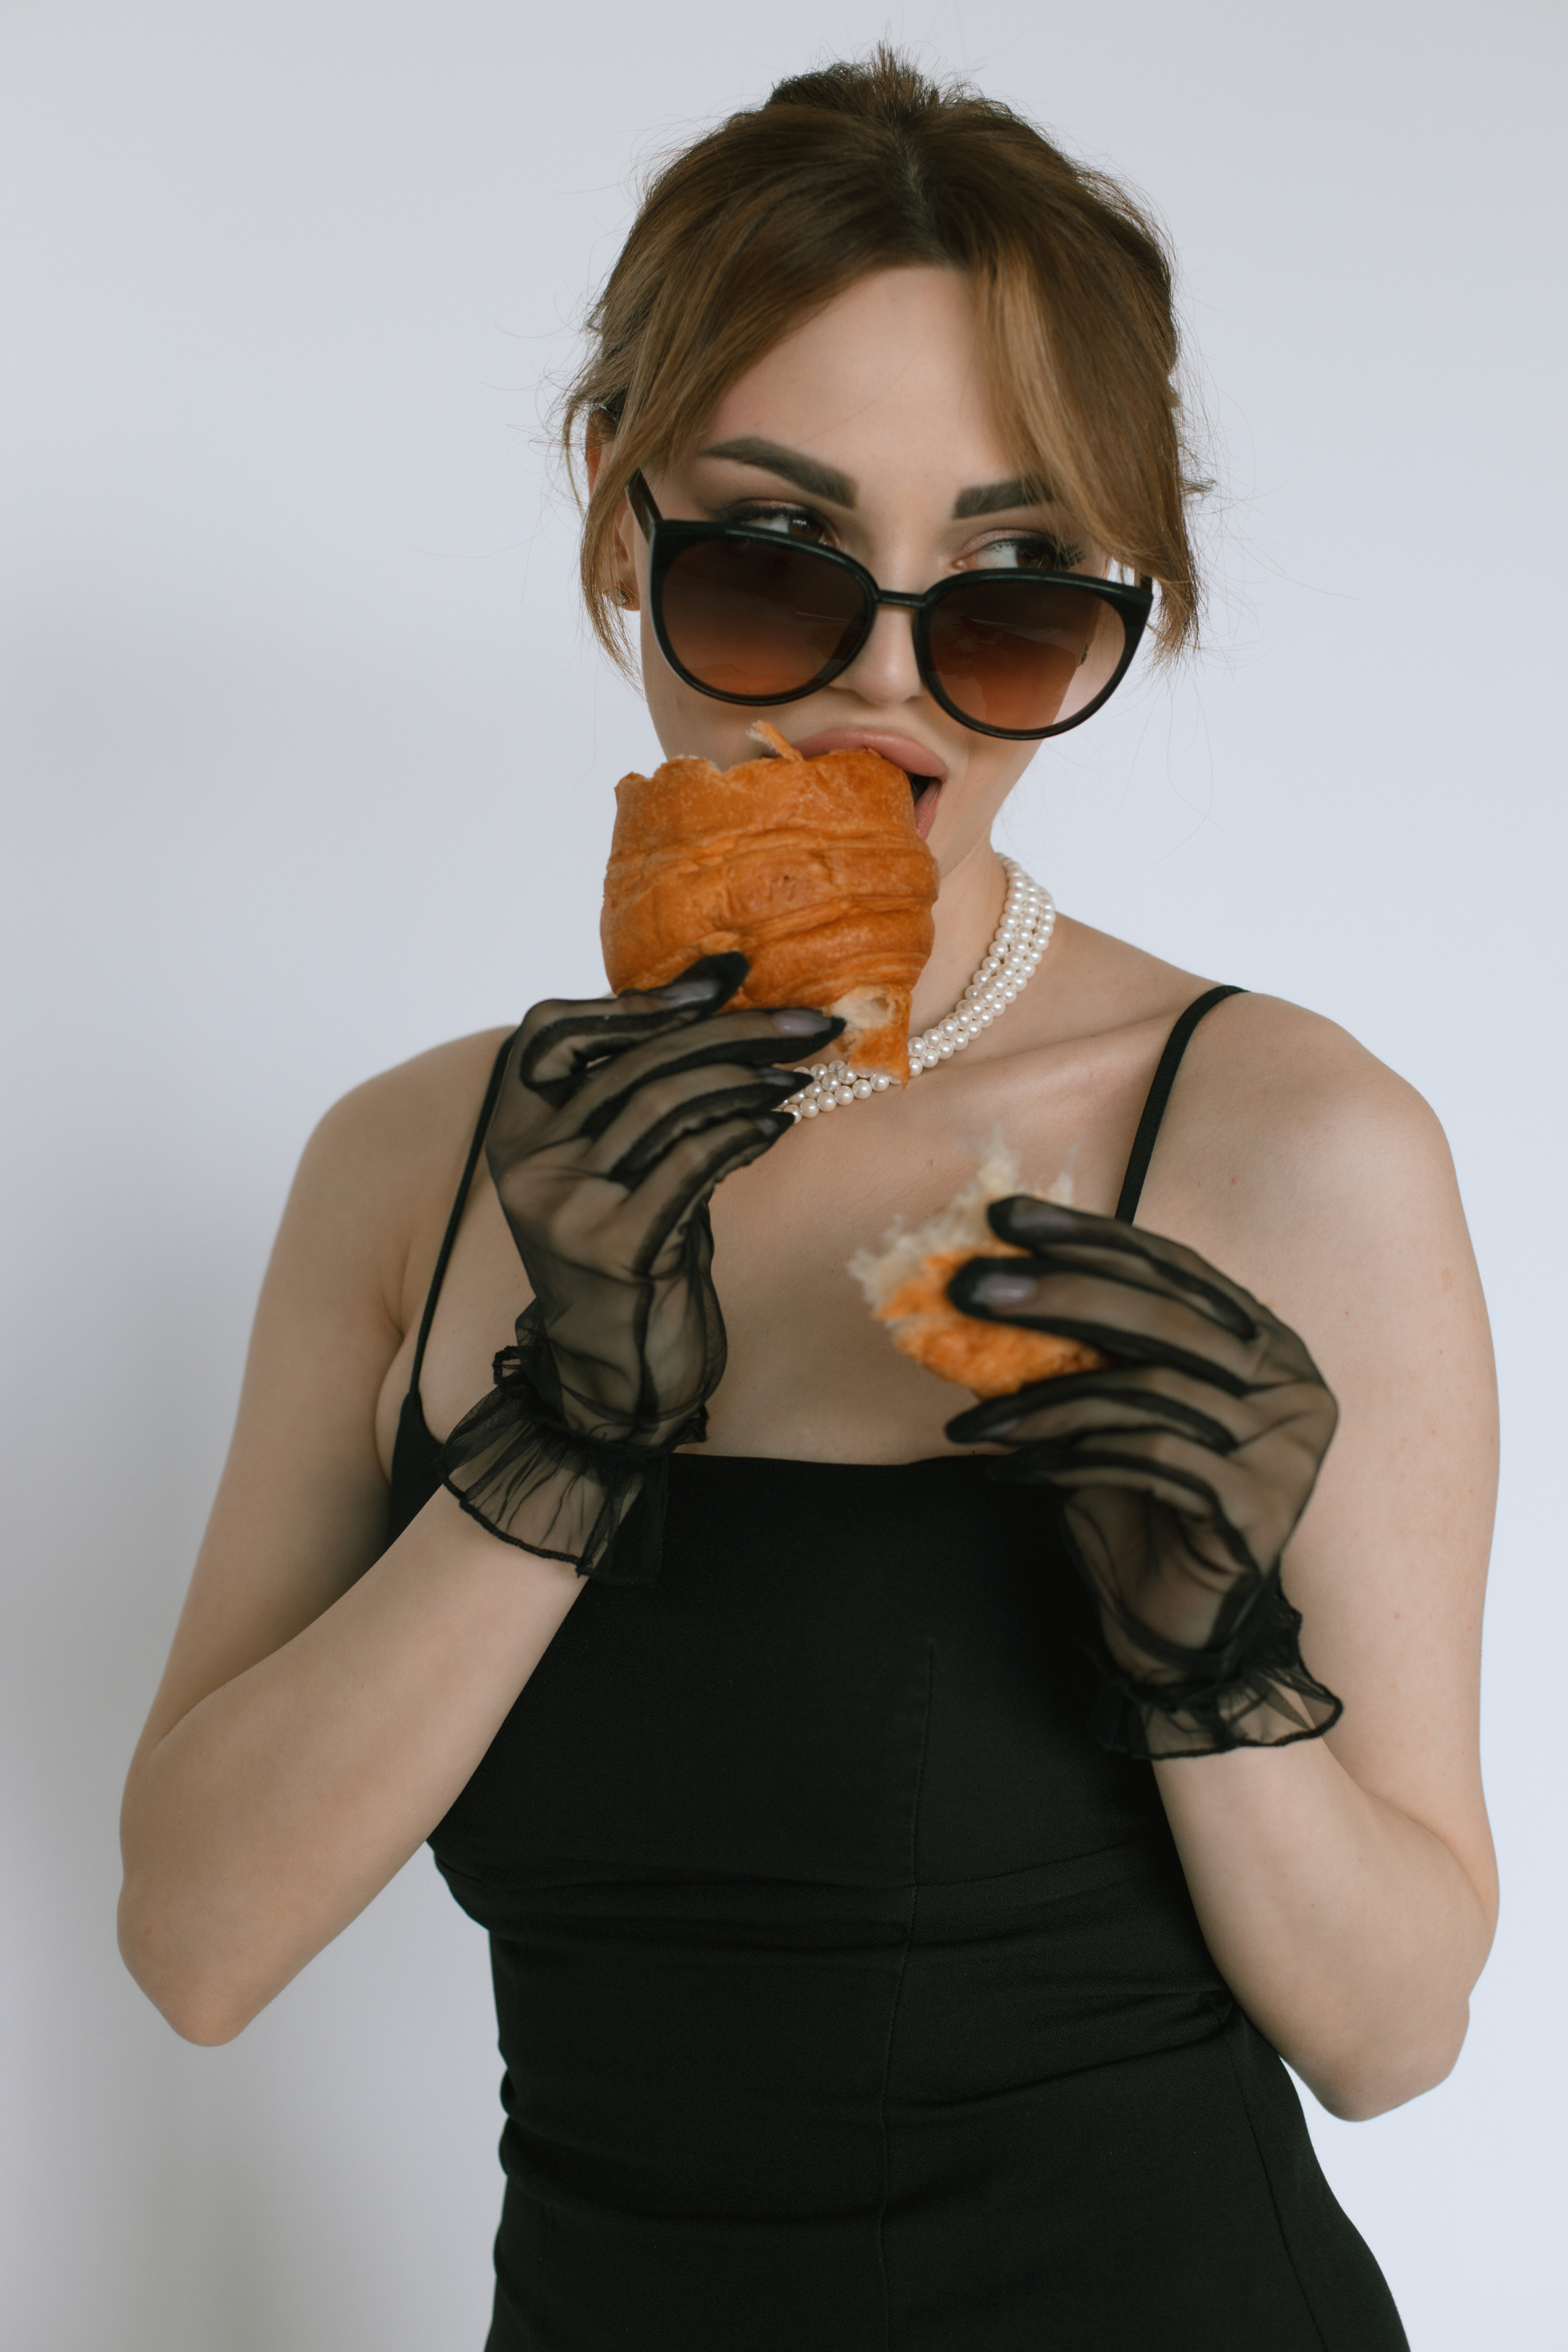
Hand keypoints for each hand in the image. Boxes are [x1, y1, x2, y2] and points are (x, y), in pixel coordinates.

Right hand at [440, 955, 840, 1579]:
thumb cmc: (635, 1262)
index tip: (721, 978)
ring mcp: (564, 1206)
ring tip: (806, 1068)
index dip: (634, 998)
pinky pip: (690, 1164)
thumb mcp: (630, 1168)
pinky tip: (779, 1124)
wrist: (620, 1381)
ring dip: (749, 1077)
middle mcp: (527, 1163)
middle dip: (731, 1030)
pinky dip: (744, 1135)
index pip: (551, 1031)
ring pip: (664, 1104)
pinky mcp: (613, 1249)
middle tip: (807, 1018)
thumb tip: (719, 1000)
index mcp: (515, 1132)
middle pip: (632, 1062)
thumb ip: (645, 1099)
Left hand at [944, 1197, 1342, 1753]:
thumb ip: (1079, 1350)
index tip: (1004, 1218)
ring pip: (1145, 1391)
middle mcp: (1292, 1381)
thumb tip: (990, 1274)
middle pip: (1163, 1316)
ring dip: (1040, 1399)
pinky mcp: (1262, 1507)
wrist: (1165, 1633)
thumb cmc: (1131, 1511)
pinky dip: (1067, 1457)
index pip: (1171, 1267)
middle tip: (969, 1288)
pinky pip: (1148, 1457)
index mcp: (1265, 1339)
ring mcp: (1287, 1445)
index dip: (1087, 1236)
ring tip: (967, 1421)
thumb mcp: (1101, 1413)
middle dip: (1056, 1294)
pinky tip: (1007, 1469)